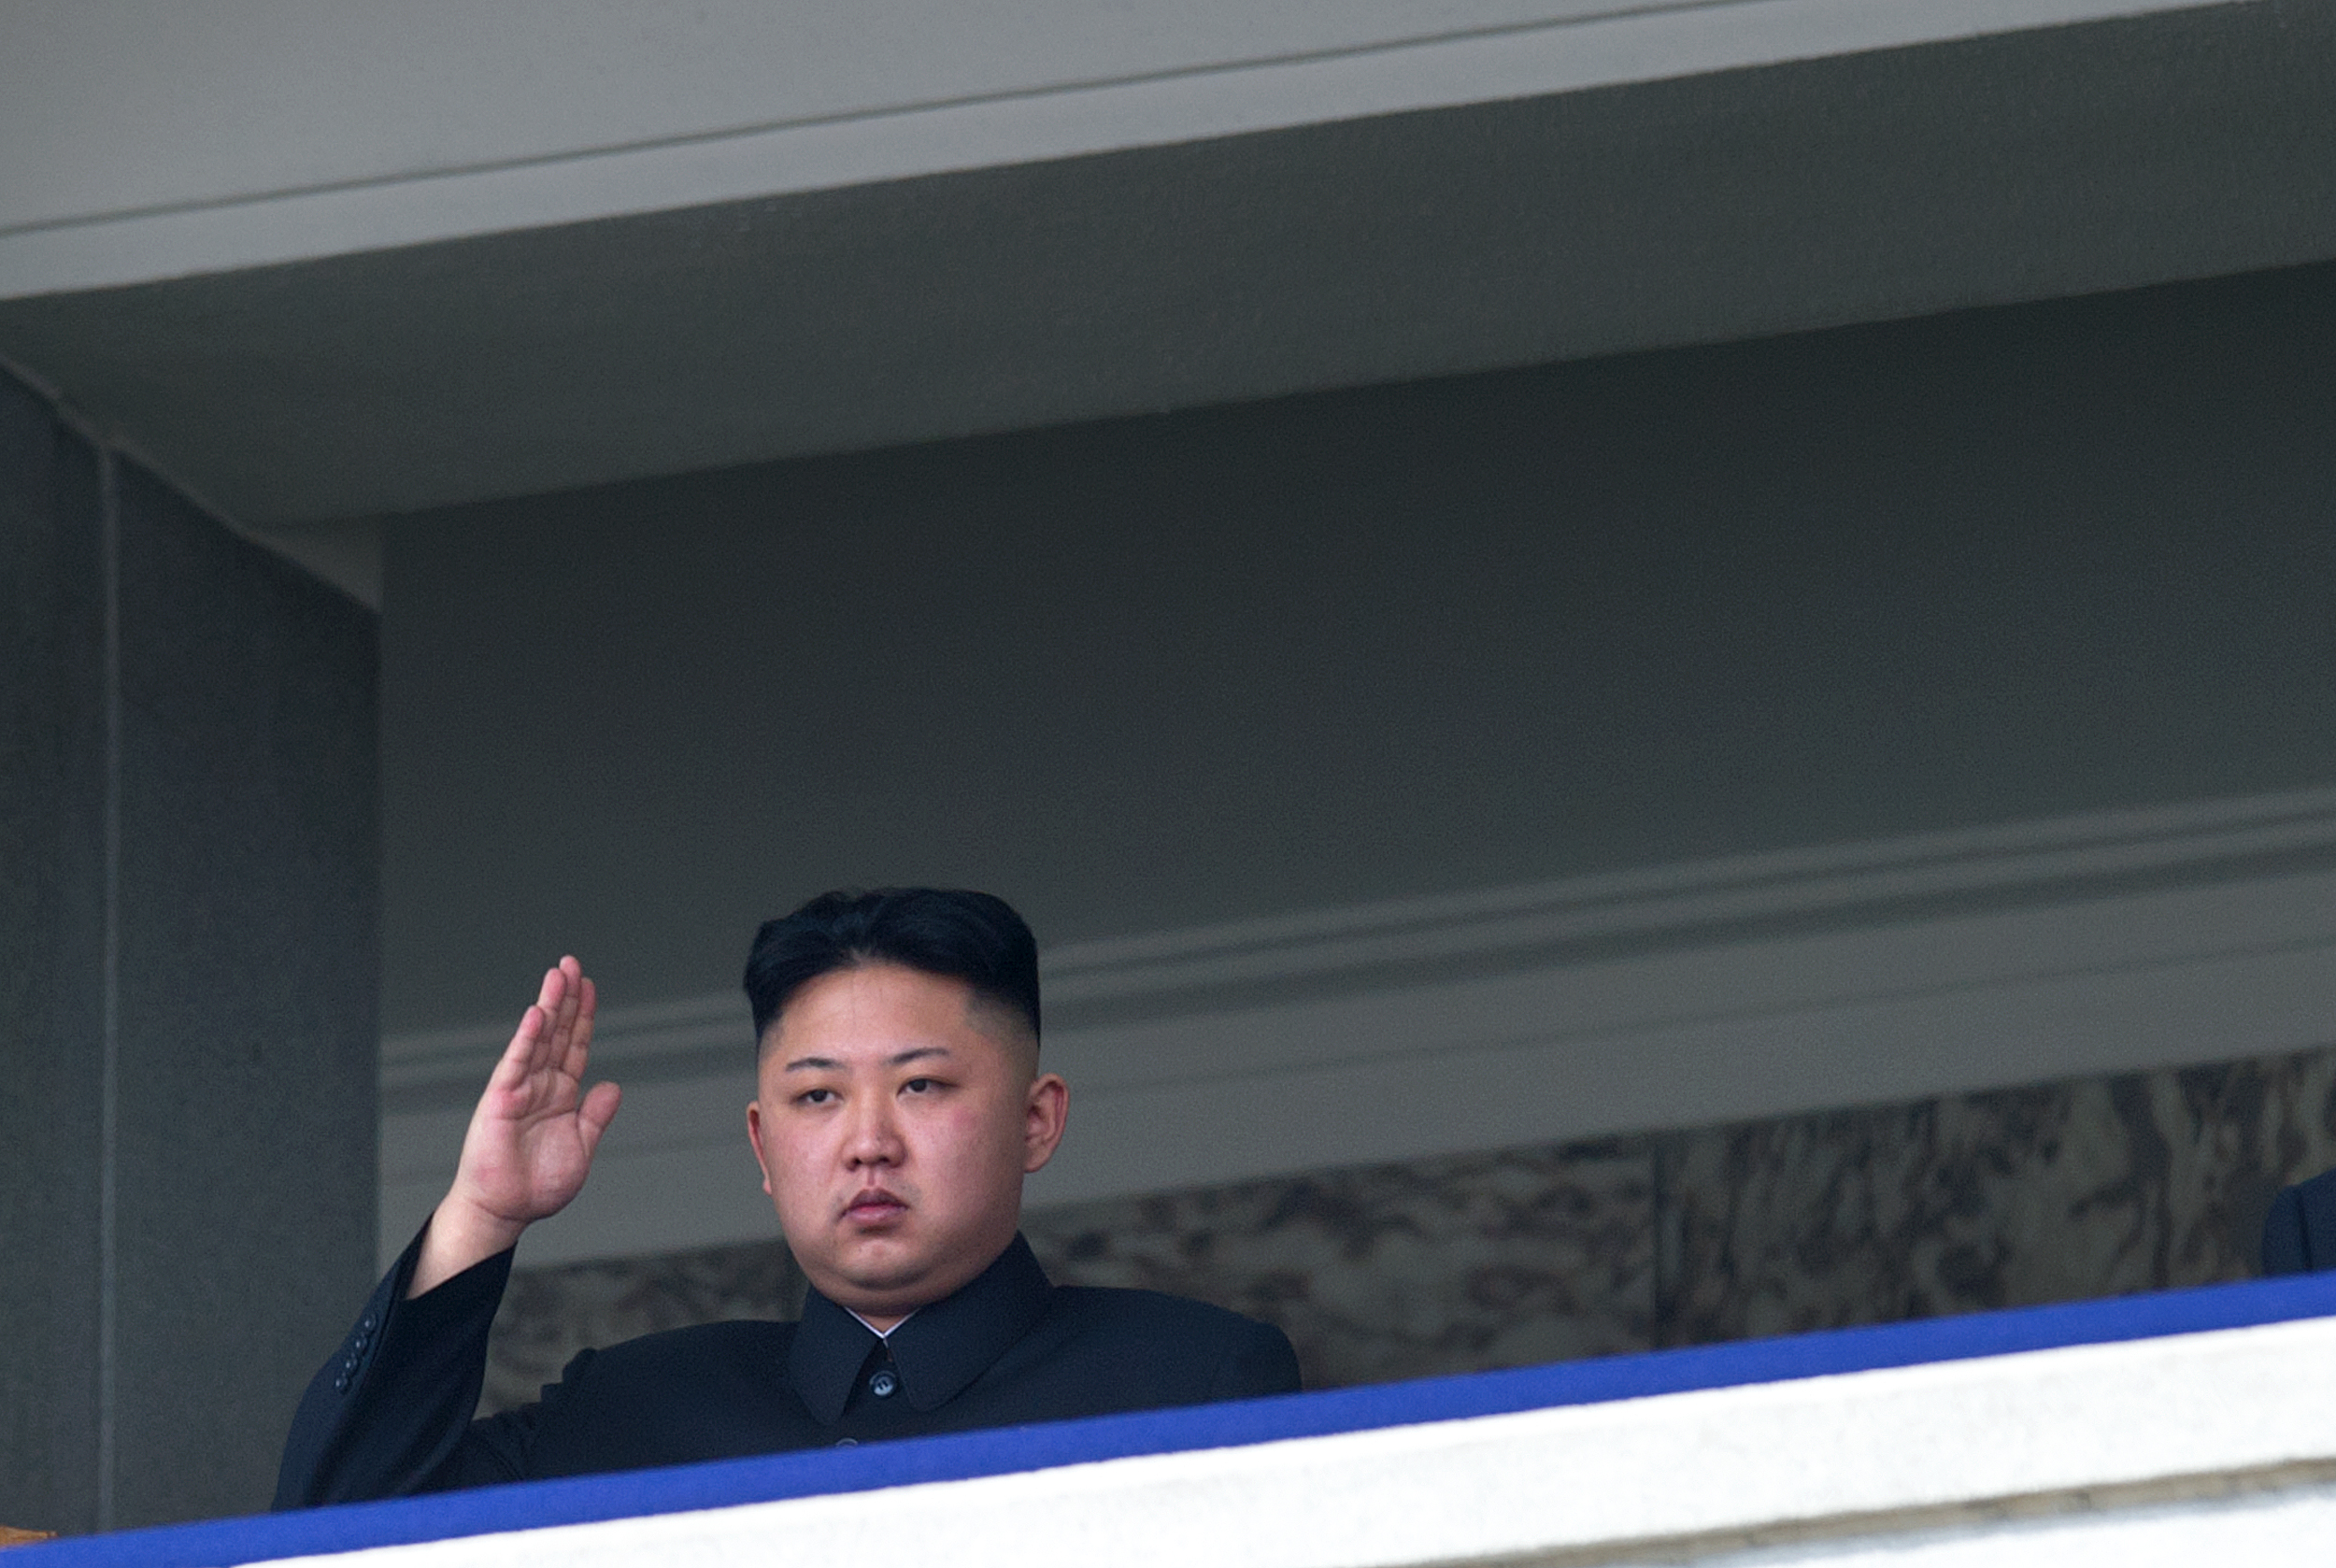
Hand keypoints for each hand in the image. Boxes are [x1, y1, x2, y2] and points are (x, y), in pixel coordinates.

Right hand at [408, 957, 621, 1295]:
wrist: (506, 1211)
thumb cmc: (537, 1184)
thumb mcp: (582, 1147)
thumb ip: (596, 1115)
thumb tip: (613, 1085)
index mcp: (561, 1094)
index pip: (575, 1045)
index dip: (584, 1016)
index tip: (589, 986)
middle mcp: (540, 1085)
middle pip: (557, 1032)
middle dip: (566, 997)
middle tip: (572, 963)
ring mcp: (520, 1089)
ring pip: (538, 1039)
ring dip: (548, 1006)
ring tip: (558, 974)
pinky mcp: (500, 1100)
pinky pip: (516, 1063)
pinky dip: (527, 1038)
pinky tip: (537, 1013)